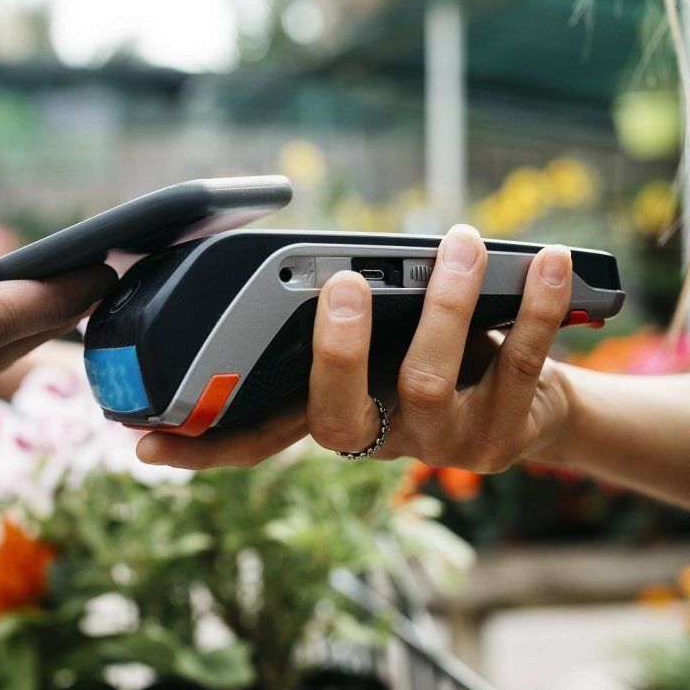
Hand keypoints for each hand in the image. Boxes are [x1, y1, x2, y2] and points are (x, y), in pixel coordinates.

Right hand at [137, 224, 575, 470]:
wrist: (537, 404)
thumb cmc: (441, 350)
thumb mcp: (387, 335)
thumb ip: (351, 318)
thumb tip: (326, 260)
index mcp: (331, 414)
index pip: (254, 441)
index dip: (200, 448)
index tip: (144, 441)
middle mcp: (375, 440)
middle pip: (337, 415)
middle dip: (335, 349)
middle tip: (343, 284)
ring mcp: (438, 448)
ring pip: (428, 382)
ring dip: (445, 303)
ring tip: (459, 241)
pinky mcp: (504, 437)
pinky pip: (518, 365)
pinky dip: (535, 307)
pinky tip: (546, 260)